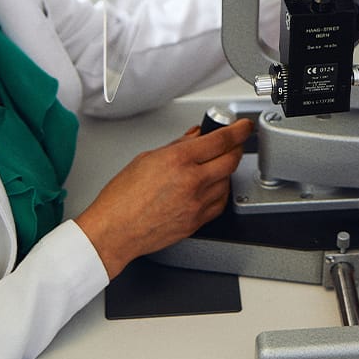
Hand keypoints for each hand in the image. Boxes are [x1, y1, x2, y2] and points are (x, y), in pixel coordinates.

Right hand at [74, 118, 251, 277]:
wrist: (114, 231)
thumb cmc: (122, 198)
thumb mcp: (147, 158)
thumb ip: (177, 145)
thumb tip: (195, 136)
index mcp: (178, 160)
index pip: (221, 140)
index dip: (238, 130)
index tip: (244, 127)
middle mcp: (191, 182)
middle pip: (231, 159)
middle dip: (236, 148)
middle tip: (233, 143)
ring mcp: (197, 204)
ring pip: (228, 181)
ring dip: (226, 170)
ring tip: (213, 166)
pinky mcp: (197, 222)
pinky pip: (220, 203)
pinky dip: (220, 192)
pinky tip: (211, 187)